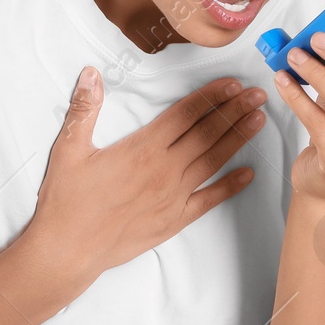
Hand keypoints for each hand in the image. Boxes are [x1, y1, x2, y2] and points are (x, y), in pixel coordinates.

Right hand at [22, 68, 268, 286]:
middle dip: (234, 111)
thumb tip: (91, 74)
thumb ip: (84, 110)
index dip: (211, 96)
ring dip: (237, 139)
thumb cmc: (66, 201)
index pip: (186, 114)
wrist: (68, 250)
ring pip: (212, 161)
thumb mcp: (68, 150)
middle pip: (207, 133)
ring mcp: (172, 197)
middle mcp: (164, 170)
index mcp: (142, 148)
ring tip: (258, 120)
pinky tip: (249, 174)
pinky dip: (230, 186)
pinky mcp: (173, 220)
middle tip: (257, 94)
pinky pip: (209, 200)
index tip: (231, 83)